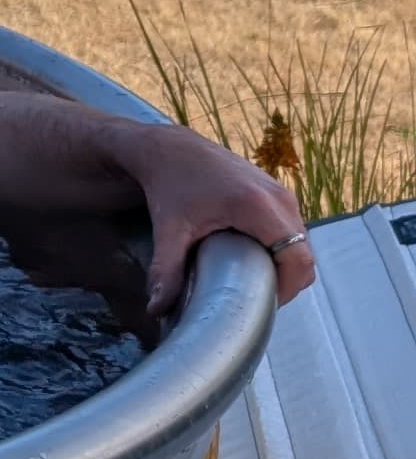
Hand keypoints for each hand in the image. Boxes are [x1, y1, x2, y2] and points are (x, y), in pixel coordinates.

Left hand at [140, 125, 312, 309]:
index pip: (298, 259)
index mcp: (258, 207)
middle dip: (287, 281)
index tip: (264, 305)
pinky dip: (282, 247)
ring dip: (285, 264)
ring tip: (254, 282)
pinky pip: (292, 227)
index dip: (288, 289)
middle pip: (303, 253)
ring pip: (300, 241)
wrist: (168, 148)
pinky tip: (254, 258)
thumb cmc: (169, 185)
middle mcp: (278, 197)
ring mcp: (280, 190)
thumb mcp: (169, 230)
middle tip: (256, 298)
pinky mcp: (275, 189)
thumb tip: (156, 311)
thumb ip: (166, 271)